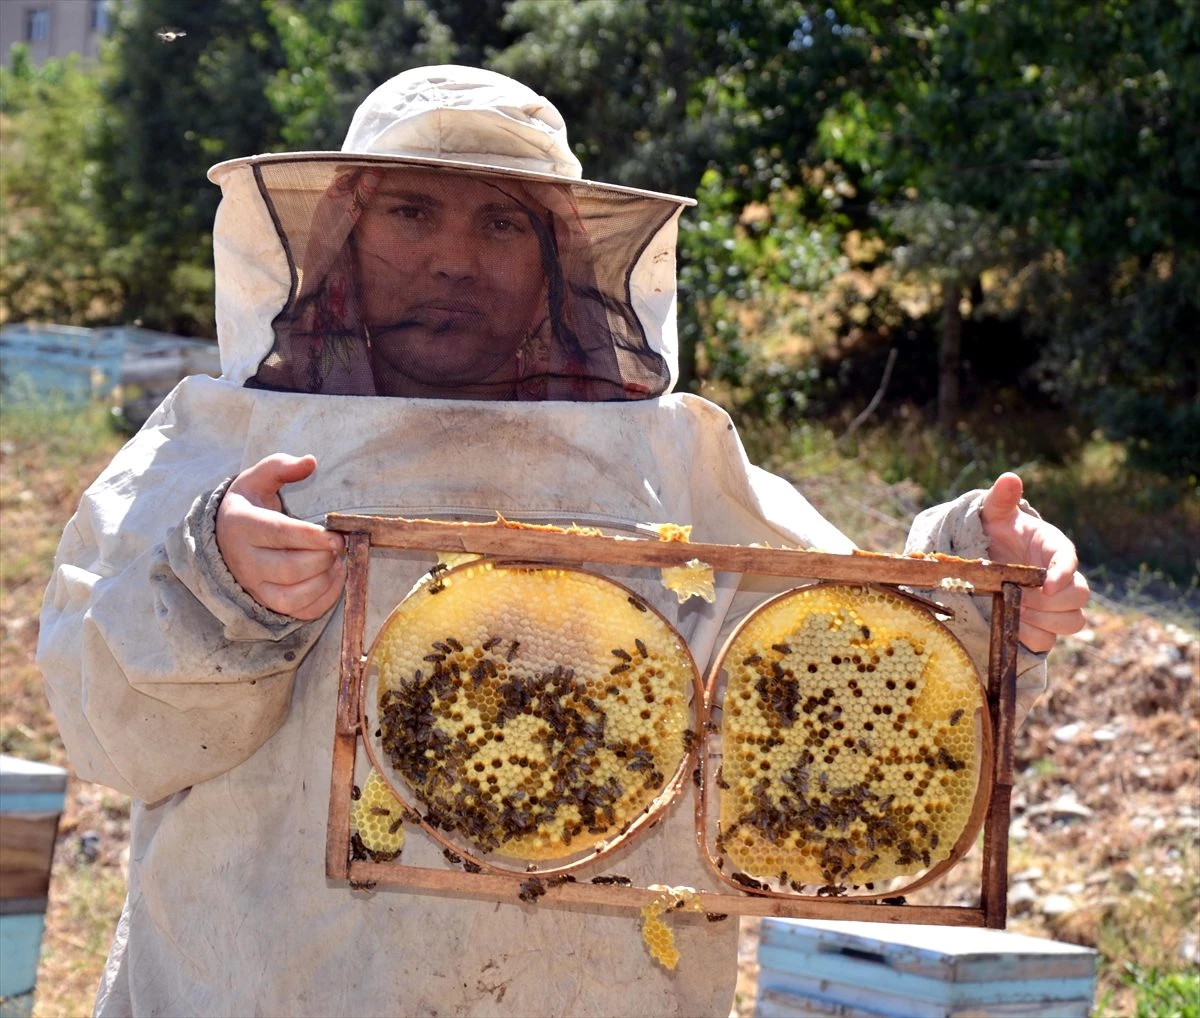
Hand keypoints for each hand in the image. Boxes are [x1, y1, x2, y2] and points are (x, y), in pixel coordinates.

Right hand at [216, 454, 345, 620]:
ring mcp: (255, 587)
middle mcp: (245, 561)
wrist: (225, 538)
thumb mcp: (257, 478)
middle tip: (340, 545)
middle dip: (322, 558)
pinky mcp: (269, 603)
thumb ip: (281, 466)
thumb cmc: (250, 505)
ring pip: (293, 596)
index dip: (310, 537)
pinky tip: (335, 577)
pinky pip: (300, 611)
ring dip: (325, 581)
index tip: (336, 535)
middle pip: (288, 569)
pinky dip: (324, 599)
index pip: (278, 534)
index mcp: (242, 526)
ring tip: (339, 561)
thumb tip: (310, 462)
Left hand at [980, 472, 1088, 652]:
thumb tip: (1009, 478)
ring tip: (1018, 611)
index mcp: (1053, 547)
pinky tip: (1015, 627)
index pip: (1069, 560)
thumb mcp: (993, 514)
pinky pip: (1050, 640)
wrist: (988, 557)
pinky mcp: (1044, 623)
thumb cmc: (995, 533)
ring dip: (1047, 621)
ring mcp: (1055, 603)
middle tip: (1022, 599)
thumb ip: (1002, 499)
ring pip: (1074, 621)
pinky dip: (1035, 637)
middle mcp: (1062, 577)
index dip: (1063, 574)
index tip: (1045, 585)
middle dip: (1052, 602)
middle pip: (1080, 596)